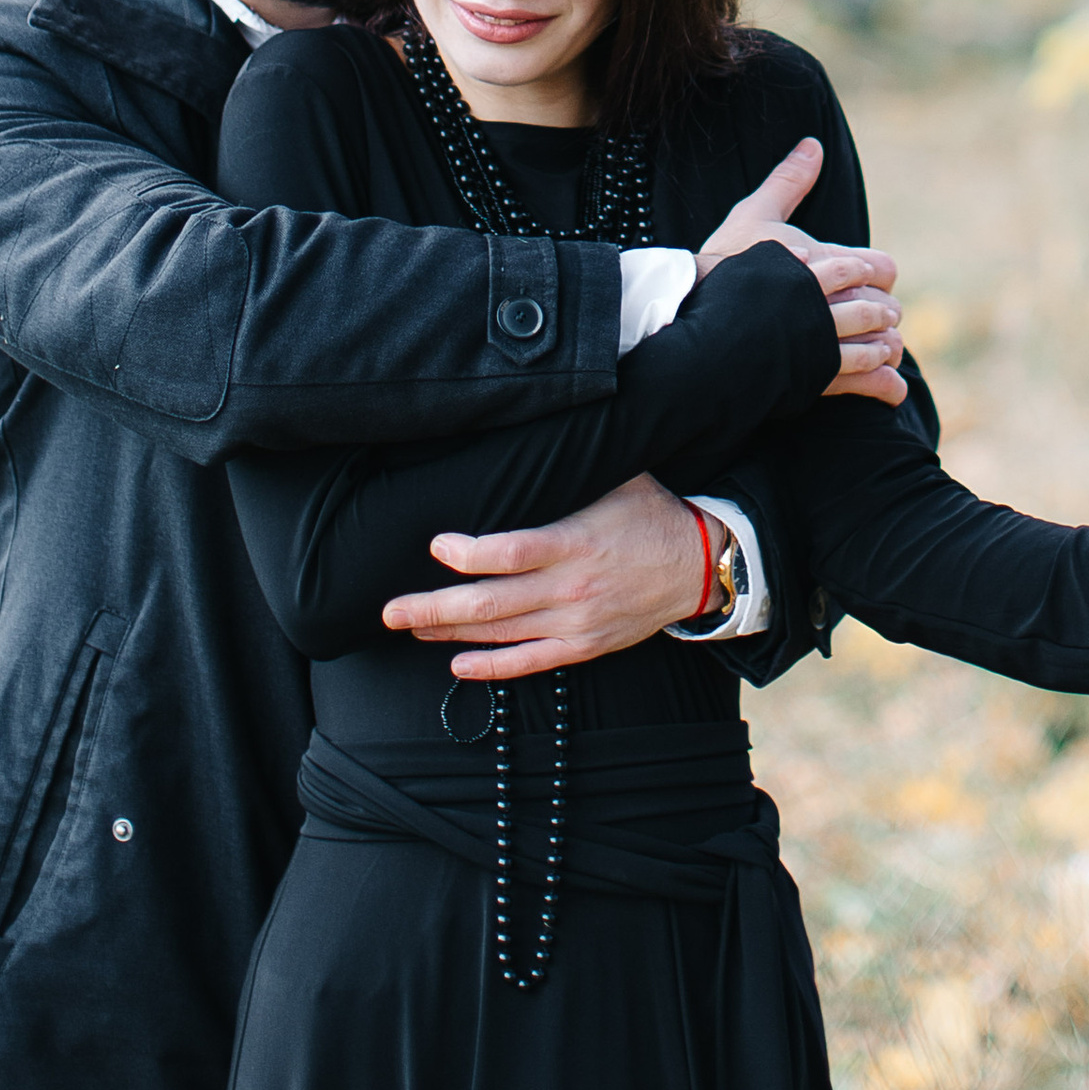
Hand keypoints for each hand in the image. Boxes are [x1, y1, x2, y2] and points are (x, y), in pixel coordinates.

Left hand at [384, 474, 713, 680]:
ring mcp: (575, 622)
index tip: (437, 546)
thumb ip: (571, 465)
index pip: (511, 553)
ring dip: (449, 631)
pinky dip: (491, 668)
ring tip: (411, 624)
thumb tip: (534, 421)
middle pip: (490, 603)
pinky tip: (457, 664)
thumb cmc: (650, 514)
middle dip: (434, 607)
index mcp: (574, 542)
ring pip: (500, 634)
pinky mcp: (583, 646)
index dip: (468, 555)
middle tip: (390, 609)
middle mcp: (569, 588)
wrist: (698, 566)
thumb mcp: (617, 477)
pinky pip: (529, 663)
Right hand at [697, 134, 906, 404]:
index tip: (864, 278)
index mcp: (828, 263)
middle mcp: (834, 304)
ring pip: (880, 346)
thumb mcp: (753, 216)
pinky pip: (868, 381)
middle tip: (875, 315)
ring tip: (880, 346)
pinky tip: (889, 385)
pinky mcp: (817, 377)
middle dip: (882, 312)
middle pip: (885, 309)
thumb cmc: (725, 267)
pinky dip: (884, 384)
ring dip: (884, 347)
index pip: (882, 269)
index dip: (877, 274)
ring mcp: (827, 343)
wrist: (695, 326)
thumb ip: (788, 182)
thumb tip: (812, 144)